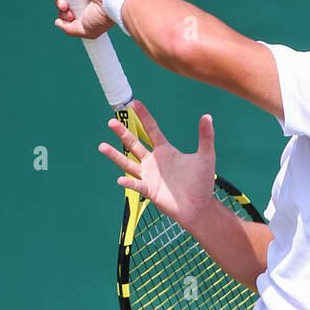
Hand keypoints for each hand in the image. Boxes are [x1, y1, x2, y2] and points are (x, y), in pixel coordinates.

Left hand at [53, 0, 114, 38]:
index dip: (68, 17)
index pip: (74, 11)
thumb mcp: (86, 30)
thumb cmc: (103, 16)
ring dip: (60, 1)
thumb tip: (58, 23)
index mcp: (92, 8)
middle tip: (69, 14)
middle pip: (68, 2)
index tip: (71, 20)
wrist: (110, 1)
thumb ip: (70, 29)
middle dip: (63, 10)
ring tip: (64, 7)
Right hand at [98, 99, 216, 230]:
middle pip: (134, 144)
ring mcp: (149, 176)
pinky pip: (137, 185)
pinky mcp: (149, 191)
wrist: (200, 207)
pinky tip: (121, 179)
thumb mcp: (206, 157)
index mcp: (165, 151)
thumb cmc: (202, 183)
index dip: (144, 116)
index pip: (152, 130)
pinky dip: (129, 183)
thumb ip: (206, 137)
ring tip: (102, 146)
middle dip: (123, 133)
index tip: (135, 103)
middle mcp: (153, 161)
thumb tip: (207, 116)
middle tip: (111, 121)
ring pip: (128, 163)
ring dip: (115, 155)